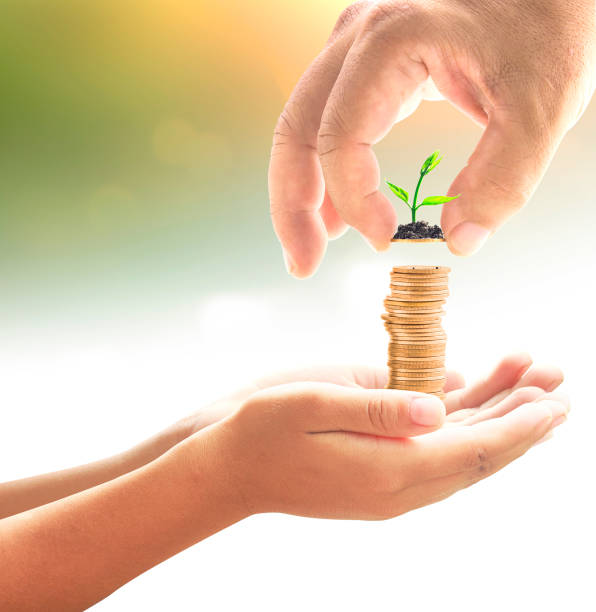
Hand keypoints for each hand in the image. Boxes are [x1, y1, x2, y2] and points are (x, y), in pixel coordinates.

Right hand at [202, 353, 566, 518]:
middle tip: (556, 385)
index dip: (518, 425)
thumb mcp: (310, 403)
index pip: (471, 449)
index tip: (553, 400)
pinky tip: (473, 400)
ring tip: (527, 382)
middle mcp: (396, 486)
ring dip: (496, 421)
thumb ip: (377, 407)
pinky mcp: (378, 477)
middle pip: (476, 455)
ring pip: (459, 455)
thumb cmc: (262, 430)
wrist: (229, 469)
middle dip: (520, 421)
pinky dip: (462, 428)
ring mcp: (388, 486)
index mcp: (385, 468)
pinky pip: (433, 455)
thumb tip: (438, 406)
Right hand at [269, 0, 595, 274]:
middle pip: (297, 132)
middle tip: (304, 264)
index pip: (341, 136)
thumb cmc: (544, 30)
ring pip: (301, 130)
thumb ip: (501, 181)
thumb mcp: (539, 110)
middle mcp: (359, 41)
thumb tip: (458, 242)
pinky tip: (332, 213)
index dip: (352, 199)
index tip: (385, 238)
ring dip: (299, 194)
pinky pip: (325, 125)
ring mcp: (356, 52)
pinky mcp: (366, 70)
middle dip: (292, 207)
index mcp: (392, 42)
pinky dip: (322, 175)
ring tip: (312, 247)